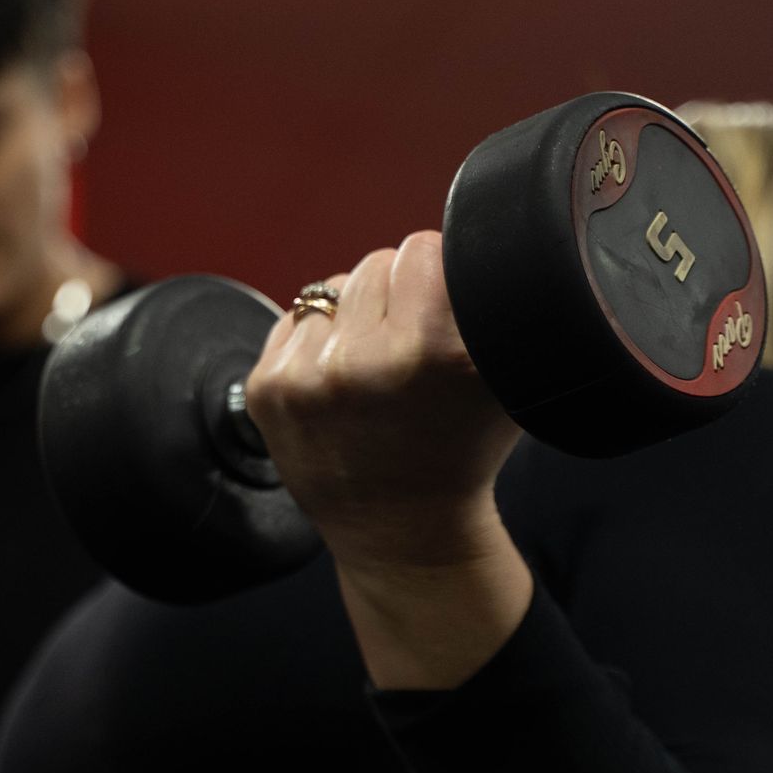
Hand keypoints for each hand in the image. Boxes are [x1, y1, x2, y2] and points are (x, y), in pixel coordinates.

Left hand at [244, 231, 523, 570]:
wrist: (401, 533)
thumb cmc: (460, 450)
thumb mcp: (505, 382)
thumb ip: (492, 307)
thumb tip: (475, 238)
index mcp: (434, 355)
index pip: (422, 250)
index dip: (438, 278)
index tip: (444, 316)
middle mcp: (367, 364)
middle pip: (378, 262)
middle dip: (396, 297)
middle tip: (409, 352)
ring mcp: (310, 378)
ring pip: (333, 288)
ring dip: (354, 317)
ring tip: (374, 372)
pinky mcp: (267, 388)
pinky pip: (296, 318)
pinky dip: (317, 342)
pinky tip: (339, 386)